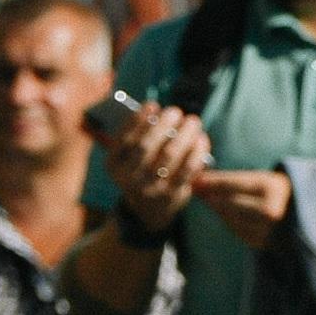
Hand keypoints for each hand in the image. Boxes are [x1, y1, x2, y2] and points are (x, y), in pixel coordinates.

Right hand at [104, 103, 210, 234]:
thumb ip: (138, 135)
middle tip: (176, 111)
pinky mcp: (172, 194)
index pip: (123, 139)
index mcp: (114, 165)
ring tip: (192, 121)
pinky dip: (197, 151)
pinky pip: (188, 169)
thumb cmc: (141, 170)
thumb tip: (156, 110)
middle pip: (146, 146)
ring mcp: (150, 188)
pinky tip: (201, 139)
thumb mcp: (129, 157)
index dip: (138, 120)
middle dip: (163, 124)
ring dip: (184, 134)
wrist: (147, 210)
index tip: (152, 105)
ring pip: (169, 156)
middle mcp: (128, 178)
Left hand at [191, 168, 292, 250]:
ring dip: (218, 209)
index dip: (212, 182)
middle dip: (212, 196)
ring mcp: (265, 229)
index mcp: (272, 188)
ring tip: (211, 200)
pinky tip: (227, 213)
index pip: (233, 184)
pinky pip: (236, 230)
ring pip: (230, 218)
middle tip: (198, 189)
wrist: (302, 214)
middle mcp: (270, 209)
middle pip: (229, 202)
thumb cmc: (275, 192)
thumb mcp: (261, 180)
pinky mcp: (261, 242)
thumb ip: (231, 181)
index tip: (196, 180)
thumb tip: (198, 182)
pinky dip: (229, 221)